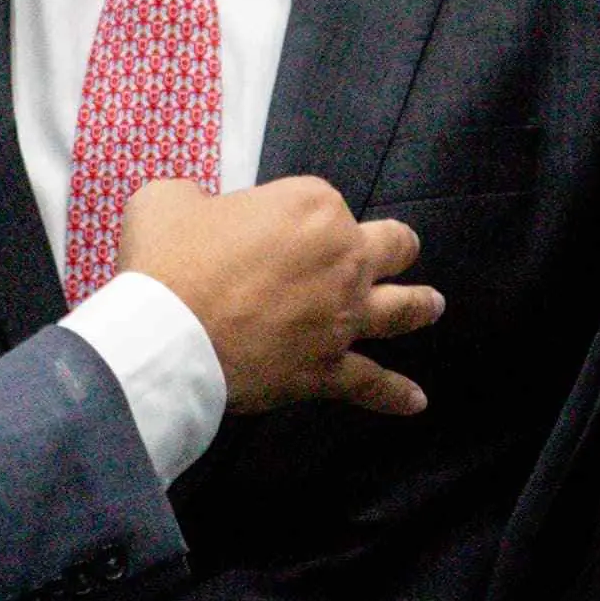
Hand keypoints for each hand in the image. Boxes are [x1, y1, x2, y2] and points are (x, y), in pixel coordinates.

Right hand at [117, 177, 442, 417]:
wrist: (167, 336)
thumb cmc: (166, 260)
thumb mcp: (168, 199)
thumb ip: (198, 198)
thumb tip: (201, 212)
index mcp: (311, 207)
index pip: (323, 204)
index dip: (298, 218)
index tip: (269, 232)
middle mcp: (342, 258)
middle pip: (389, 247)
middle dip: (393, 248)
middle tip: (393, 252)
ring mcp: (342, 317)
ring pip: (402, 309)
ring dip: (420, 305)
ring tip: (433, 306)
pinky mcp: (328, 368)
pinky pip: (372, 383)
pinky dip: (395, 394)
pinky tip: (415, 402)